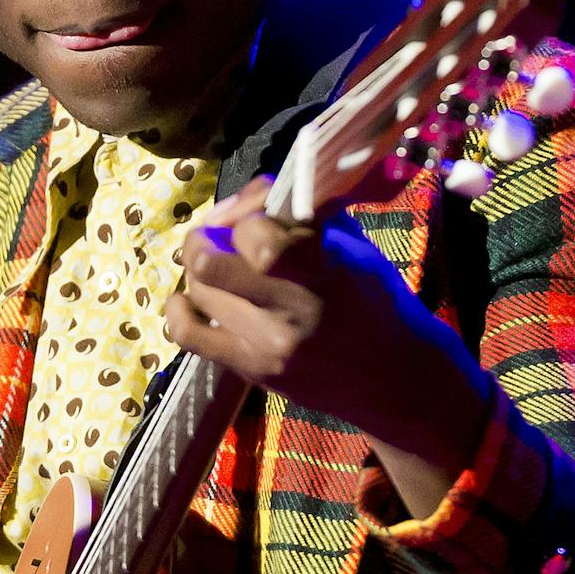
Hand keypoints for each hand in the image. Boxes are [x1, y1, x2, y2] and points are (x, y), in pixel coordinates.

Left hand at [165, 177, 496, 513]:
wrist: (395, 378)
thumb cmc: (375, 301)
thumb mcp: (353, 247)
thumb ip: (302, 216)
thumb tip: (252, 195)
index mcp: (324, 270)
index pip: (256, 234)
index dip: (246, 213)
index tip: (257, 214)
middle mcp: (292, 310)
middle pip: (209, 261)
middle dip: (206, 235)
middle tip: (220, 233)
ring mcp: (268, 345)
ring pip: (197, 289)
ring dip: (201, 267)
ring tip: (220, 263)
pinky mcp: (252, 371)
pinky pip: (187, 335)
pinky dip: (179, 308)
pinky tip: (190, 298)